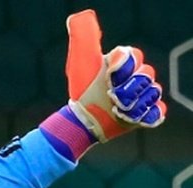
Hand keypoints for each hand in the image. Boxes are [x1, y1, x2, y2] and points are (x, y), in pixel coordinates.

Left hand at [65, 8, 165, 140]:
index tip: (110, 76)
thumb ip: (85, 37)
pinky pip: (157, 111)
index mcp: (123, 63)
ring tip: (118, 108)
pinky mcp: (145, 115)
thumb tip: (84, 17)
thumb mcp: (82, 61)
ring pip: (153, 92)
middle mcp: (136, 77)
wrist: (83, 119)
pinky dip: (146, 114)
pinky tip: (131, 116)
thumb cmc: (82, 89)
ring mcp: (142, 96)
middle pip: (147, 74)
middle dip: (129, 86)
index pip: (135, 55)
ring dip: (135, 101)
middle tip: (112, 95)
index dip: (124, 66)